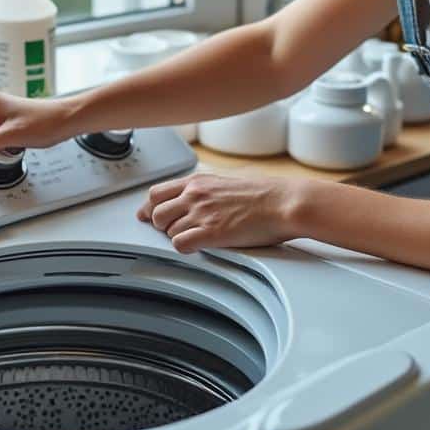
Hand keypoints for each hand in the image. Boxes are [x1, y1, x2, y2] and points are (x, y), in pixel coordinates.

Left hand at [136, 173, 303, 253]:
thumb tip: (195, 195)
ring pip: (167, 230)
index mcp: (198, 181)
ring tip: (196, 238)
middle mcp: (195, 195)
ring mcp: (201, 213)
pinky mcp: (211, 232)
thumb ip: (205, 188)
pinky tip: (198, 247)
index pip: (157, 193)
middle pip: (156, 213)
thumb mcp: (227, 181)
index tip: (146, 215)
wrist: (284, 202)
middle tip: (172, 231)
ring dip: (177, 237)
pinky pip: (180, 244)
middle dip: (161, 225)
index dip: (149, 207)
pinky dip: (184, 248)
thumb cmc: (265, 193)